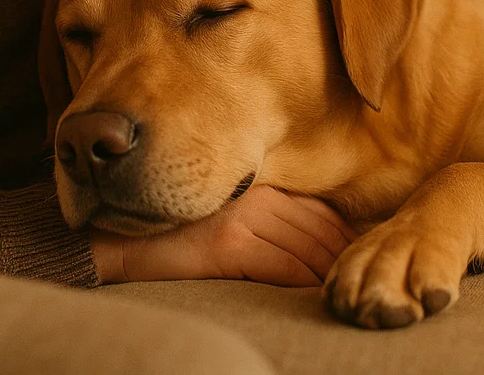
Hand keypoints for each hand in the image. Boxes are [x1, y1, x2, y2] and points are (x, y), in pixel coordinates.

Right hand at [89, 184, 357, 285]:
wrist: (122, 238)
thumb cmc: (177, 233)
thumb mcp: (228, 218)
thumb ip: (267, 222)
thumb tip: (311, 249)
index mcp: (260, 187)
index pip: (319, 213)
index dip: (344, 238)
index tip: (360, 259)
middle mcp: (257, 196)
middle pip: (319, 230)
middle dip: (342, 259)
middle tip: (361, 280)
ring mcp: (243, 217)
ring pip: (305, 249)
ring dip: (327, 274)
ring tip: (344, 293)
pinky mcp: (227, 243)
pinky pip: (280, 266)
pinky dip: (301, 282)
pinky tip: (313, 295)